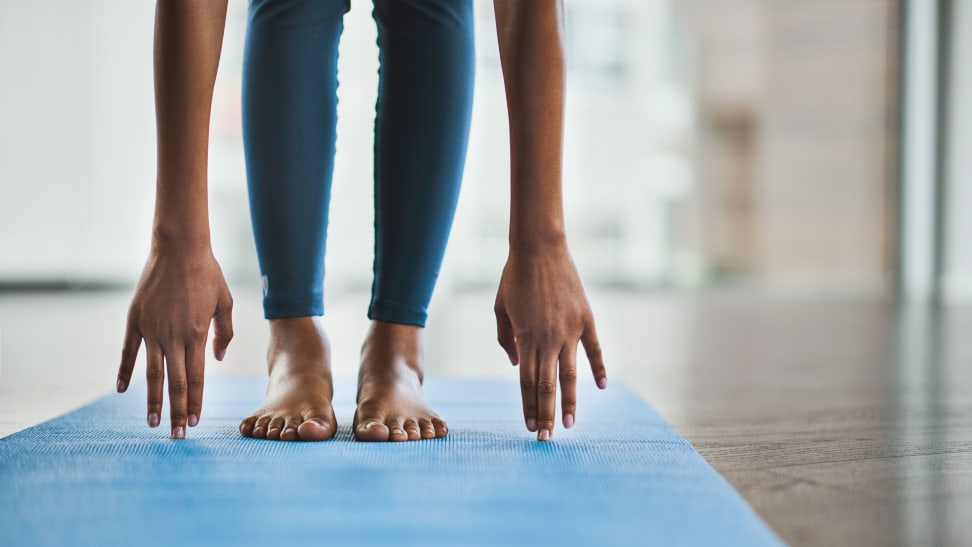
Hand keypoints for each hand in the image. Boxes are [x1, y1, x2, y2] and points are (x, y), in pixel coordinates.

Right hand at [116, 244, 233, 437]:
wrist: (179, 247)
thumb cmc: (207, 273)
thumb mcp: (225, 301)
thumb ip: (225, 332)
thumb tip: (216, 357)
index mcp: (197, 334)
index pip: (198, 378)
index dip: (197, 402)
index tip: (196, 422)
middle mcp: (173, 336)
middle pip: (175, 383)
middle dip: (178, 411)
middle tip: (178, 436)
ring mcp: (151, 329)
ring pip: (151, 374)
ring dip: (152, 401)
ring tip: (153, 423)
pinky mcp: (135, 320)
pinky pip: (128, 352)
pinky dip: (125, 372)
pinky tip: (122, 391)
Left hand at [494, 243, 605, 440]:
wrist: (540, 248)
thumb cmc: (515, 278)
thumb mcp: (501, 309)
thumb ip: (506, 339)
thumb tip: (516, 364)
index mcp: (526, 338)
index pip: (526, 382)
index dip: (528, 407)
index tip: (528, 427)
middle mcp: (549, 339)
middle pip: (547, 386)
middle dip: (545, 414)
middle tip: (545, 437)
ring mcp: (570, 330)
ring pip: (570, 375)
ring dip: (568, 402)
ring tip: (569, 424)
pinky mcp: (587, 319)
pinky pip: (595, 350)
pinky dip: (599, 369)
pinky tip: (601, 388)